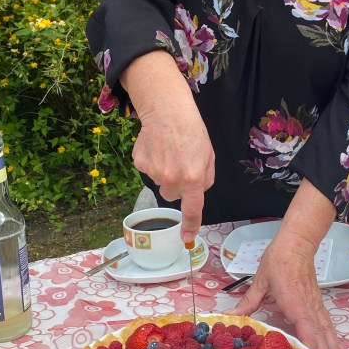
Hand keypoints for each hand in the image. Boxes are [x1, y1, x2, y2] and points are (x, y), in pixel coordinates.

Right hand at [132, 103, 213, 244]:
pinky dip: (152, 161)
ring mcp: (153, 172)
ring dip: (164, 172)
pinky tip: (157, 146)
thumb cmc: (192, 130)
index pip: (192, 209)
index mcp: (193, 178)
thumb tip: (196, 192)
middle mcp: (172, 179)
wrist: (167, 110)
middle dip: (176, 184)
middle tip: (180, 162)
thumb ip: (205, 178)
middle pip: (172, 194)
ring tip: (169, 150)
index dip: (190, 226)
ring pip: (159, 182)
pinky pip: (147, 170)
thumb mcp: (208, 155)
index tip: (186, 239)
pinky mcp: (140, 163)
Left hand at [232, 233, 344, 348]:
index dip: (311, 348)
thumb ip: (248, 301)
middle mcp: (309, 307)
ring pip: (328, 332)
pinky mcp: (318, 305)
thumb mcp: (260, 280)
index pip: (306, 329)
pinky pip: (328, 326)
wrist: (297, 243)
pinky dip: (334, 340)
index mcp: (294, 301)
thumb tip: (230, 316)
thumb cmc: (279, 259)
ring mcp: (316, 306)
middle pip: (320, 336)